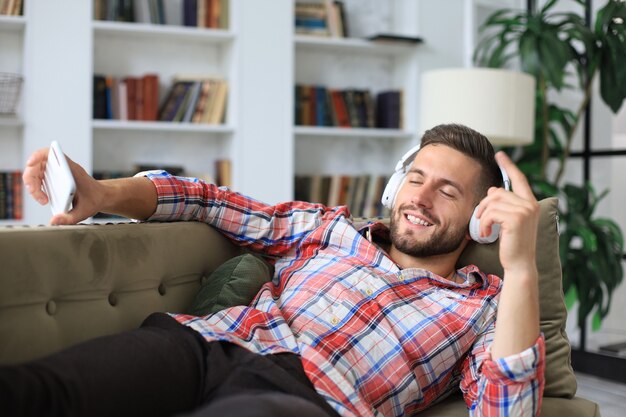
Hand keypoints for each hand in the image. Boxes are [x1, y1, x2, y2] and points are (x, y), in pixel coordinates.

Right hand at [23, 148, 103, 224]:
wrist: (101, 197)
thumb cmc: (94, 201)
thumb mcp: (84, 212)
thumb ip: (69, 218)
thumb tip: (53, 221)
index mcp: (72, 170)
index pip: (51, 154)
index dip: (38, 155)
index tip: (30, 163)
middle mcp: (64, 166)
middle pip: (38, 164)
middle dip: (31, 180)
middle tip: (40, 197)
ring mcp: (58, 169)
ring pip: (36, 170)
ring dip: (33, 184)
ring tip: (43, 200)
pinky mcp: (55, 174)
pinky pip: (39, 175)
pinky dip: (36, 185)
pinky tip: (43, 197)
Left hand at [474, 151, 539, 272]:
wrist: (519, 264)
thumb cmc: (512, 245)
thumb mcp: (507, 221)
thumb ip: (503, 205)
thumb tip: (492, 189)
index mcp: (530, 203)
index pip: (519, 179)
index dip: (509, 166)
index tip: (499, 154)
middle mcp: (530, 204)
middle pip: (497, 192)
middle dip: (483, 205)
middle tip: (479, 219)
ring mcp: (525, 211)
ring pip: (492, 202)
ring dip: (483, 216)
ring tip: (484, 229)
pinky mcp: (516, 219)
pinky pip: (491, 213)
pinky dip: (484, 223)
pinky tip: (486, 234)